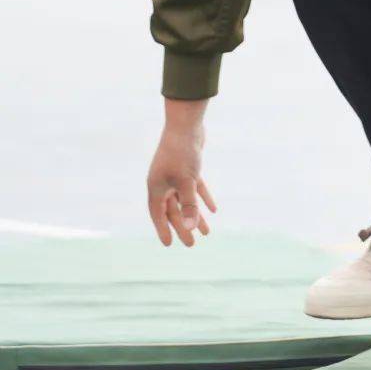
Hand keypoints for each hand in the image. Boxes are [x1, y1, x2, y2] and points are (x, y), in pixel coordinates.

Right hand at [147, 100, 216, 247]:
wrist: (186, 124)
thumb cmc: (182, 153)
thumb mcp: (186, 182)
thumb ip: (189, 205)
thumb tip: (191, 228)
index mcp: (156, 187)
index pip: (158, 214)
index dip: (163, 230)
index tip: (169, 245)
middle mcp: (163, 183)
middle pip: (173, 210)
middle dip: (183, 227)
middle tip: (192, 244)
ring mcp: (174, 175)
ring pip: (185, 201)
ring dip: (195, 215)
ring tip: (206, 232)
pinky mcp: (187, 168)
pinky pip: (194, 188)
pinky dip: (203, 198)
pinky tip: (213, 209)